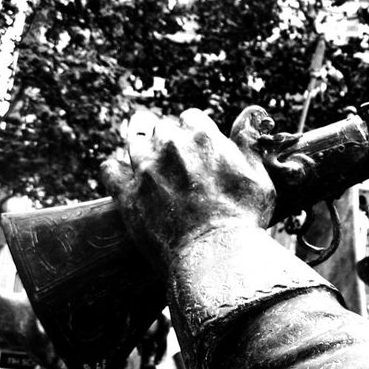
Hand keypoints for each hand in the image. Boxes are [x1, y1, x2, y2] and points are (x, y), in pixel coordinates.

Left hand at [101, 106, 276, 268]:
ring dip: (141, 148)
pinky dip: (115, 170)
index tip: (196, 146)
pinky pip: (109, 169)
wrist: (217, 255)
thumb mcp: (259, 176)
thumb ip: (249, 141)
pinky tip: (123, 176)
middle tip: (175, 159)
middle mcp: (171, 146)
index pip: (191, 117)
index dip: (194, 131)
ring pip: (134, 142)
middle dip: (168, 140)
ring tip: (149, 163)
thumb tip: (250, 113)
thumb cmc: (244, 218)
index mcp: (204, 137)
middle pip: (162, 128)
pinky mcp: (128, 194)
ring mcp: (146, 169)